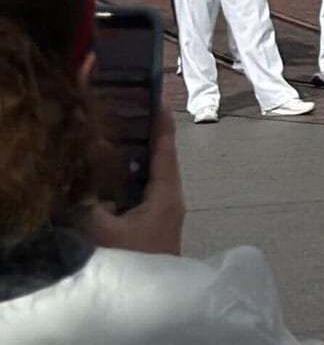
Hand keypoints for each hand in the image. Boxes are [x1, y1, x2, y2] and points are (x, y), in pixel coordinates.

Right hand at [82, 100, 183, 255]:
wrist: (150, 303)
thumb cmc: (132, 262)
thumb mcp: (102, 230)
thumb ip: (88, 201)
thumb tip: (79, 176)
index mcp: (166, 194)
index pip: (165, 149)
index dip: (160, 123)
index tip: (158, 96)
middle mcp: (169, 200)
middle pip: (157, 159)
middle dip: (143, 136)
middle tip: (127, 111)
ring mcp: (161, 214)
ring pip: (147, 177)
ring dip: (132, 159)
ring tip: (114, 136)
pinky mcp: (149, 228)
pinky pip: (138, 194)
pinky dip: (125, 180)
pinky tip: (106, 177)